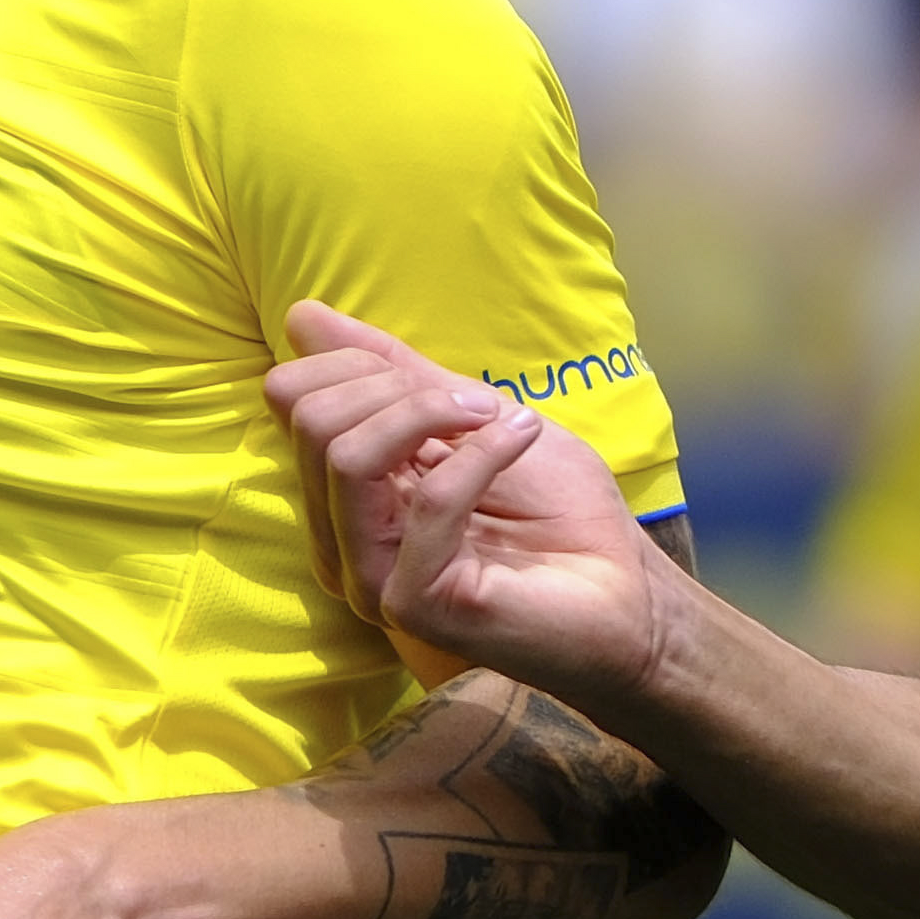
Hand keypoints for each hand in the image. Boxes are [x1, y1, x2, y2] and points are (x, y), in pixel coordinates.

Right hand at [262, 304, 679, 706]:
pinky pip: (427, 499)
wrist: (628, 593)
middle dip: (397, 388)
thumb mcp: (474, 416)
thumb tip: (303, 316)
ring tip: (500, 419)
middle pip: (312, 420)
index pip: (292, 397)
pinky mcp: (411, 602)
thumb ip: (395, 375)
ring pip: (346, 457)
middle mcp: (340, 540)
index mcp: (343, 495)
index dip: (358, 362)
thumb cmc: (559, 514)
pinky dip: (485, 452)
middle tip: (477, 405)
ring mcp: (369, 576)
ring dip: (431, 414)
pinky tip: (524, 441)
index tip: (435, 380)